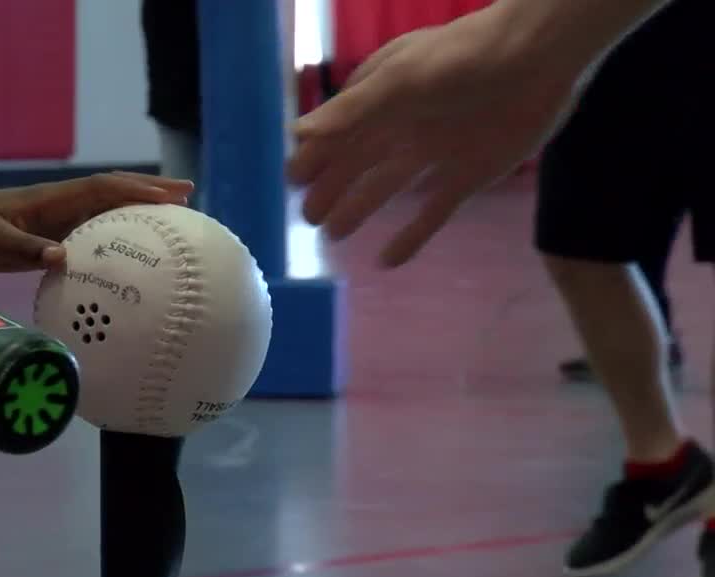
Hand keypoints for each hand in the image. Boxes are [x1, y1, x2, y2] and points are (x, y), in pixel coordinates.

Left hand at [0, 171, 193, 271]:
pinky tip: (125, 251)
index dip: (138, 191)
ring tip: (171, 220)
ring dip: (137, 210)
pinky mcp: (45, 234)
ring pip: (104, 210)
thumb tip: (64, 257)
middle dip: (150, 192)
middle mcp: (58, 205)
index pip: (103, 190)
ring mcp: (53, 218)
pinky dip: (113, 234)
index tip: (171, 195)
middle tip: (189, 197)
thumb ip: (26, 249)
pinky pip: (87, 232)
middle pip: (113, 193)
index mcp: (50, 201)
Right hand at [288, 5, 584, 267]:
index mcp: (383, 98)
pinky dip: (411, 236)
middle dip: (332, 188)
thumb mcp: (400, 80)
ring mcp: (437, 153)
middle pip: (359, 163)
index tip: (292, 181)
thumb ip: (351, 110)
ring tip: (335, 235)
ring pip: (388, 187)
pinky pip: (433, 213)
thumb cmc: (463, 59)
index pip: (339, 132)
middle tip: (309, 218)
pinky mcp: (469, 176)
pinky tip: (389, 261)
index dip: (315, 156)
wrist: (541, 57)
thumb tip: (297, 135)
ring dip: (361, 209)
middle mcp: (405, 126)